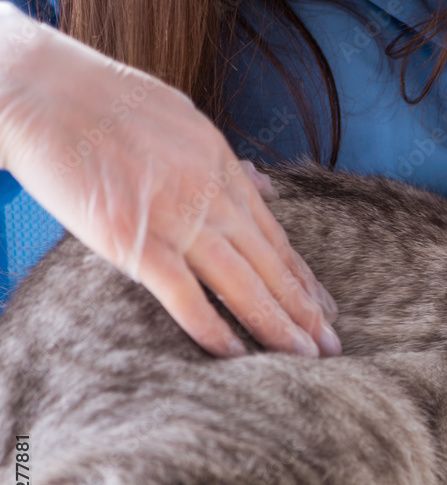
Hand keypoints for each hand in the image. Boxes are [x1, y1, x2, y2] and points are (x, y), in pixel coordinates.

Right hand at [0, 6, 339, 357]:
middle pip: (269, 265)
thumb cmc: (105, 102)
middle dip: (305, 310)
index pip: (274, 236)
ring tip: (306, 358)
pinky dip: (213, 328)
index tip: (325, 307)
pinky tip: (239, 355)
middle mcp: (210, 196)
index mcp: (222, 168)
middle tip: (333, 346)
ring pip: (241, 283)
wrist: (41, 94)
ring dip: (278, 325)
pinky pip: (184, 295)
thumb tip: (266, 187)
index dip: (302, 277)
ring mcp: (177, 220)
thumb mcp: (185, 120)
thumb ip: (228, 162)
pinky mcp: (135, 241)